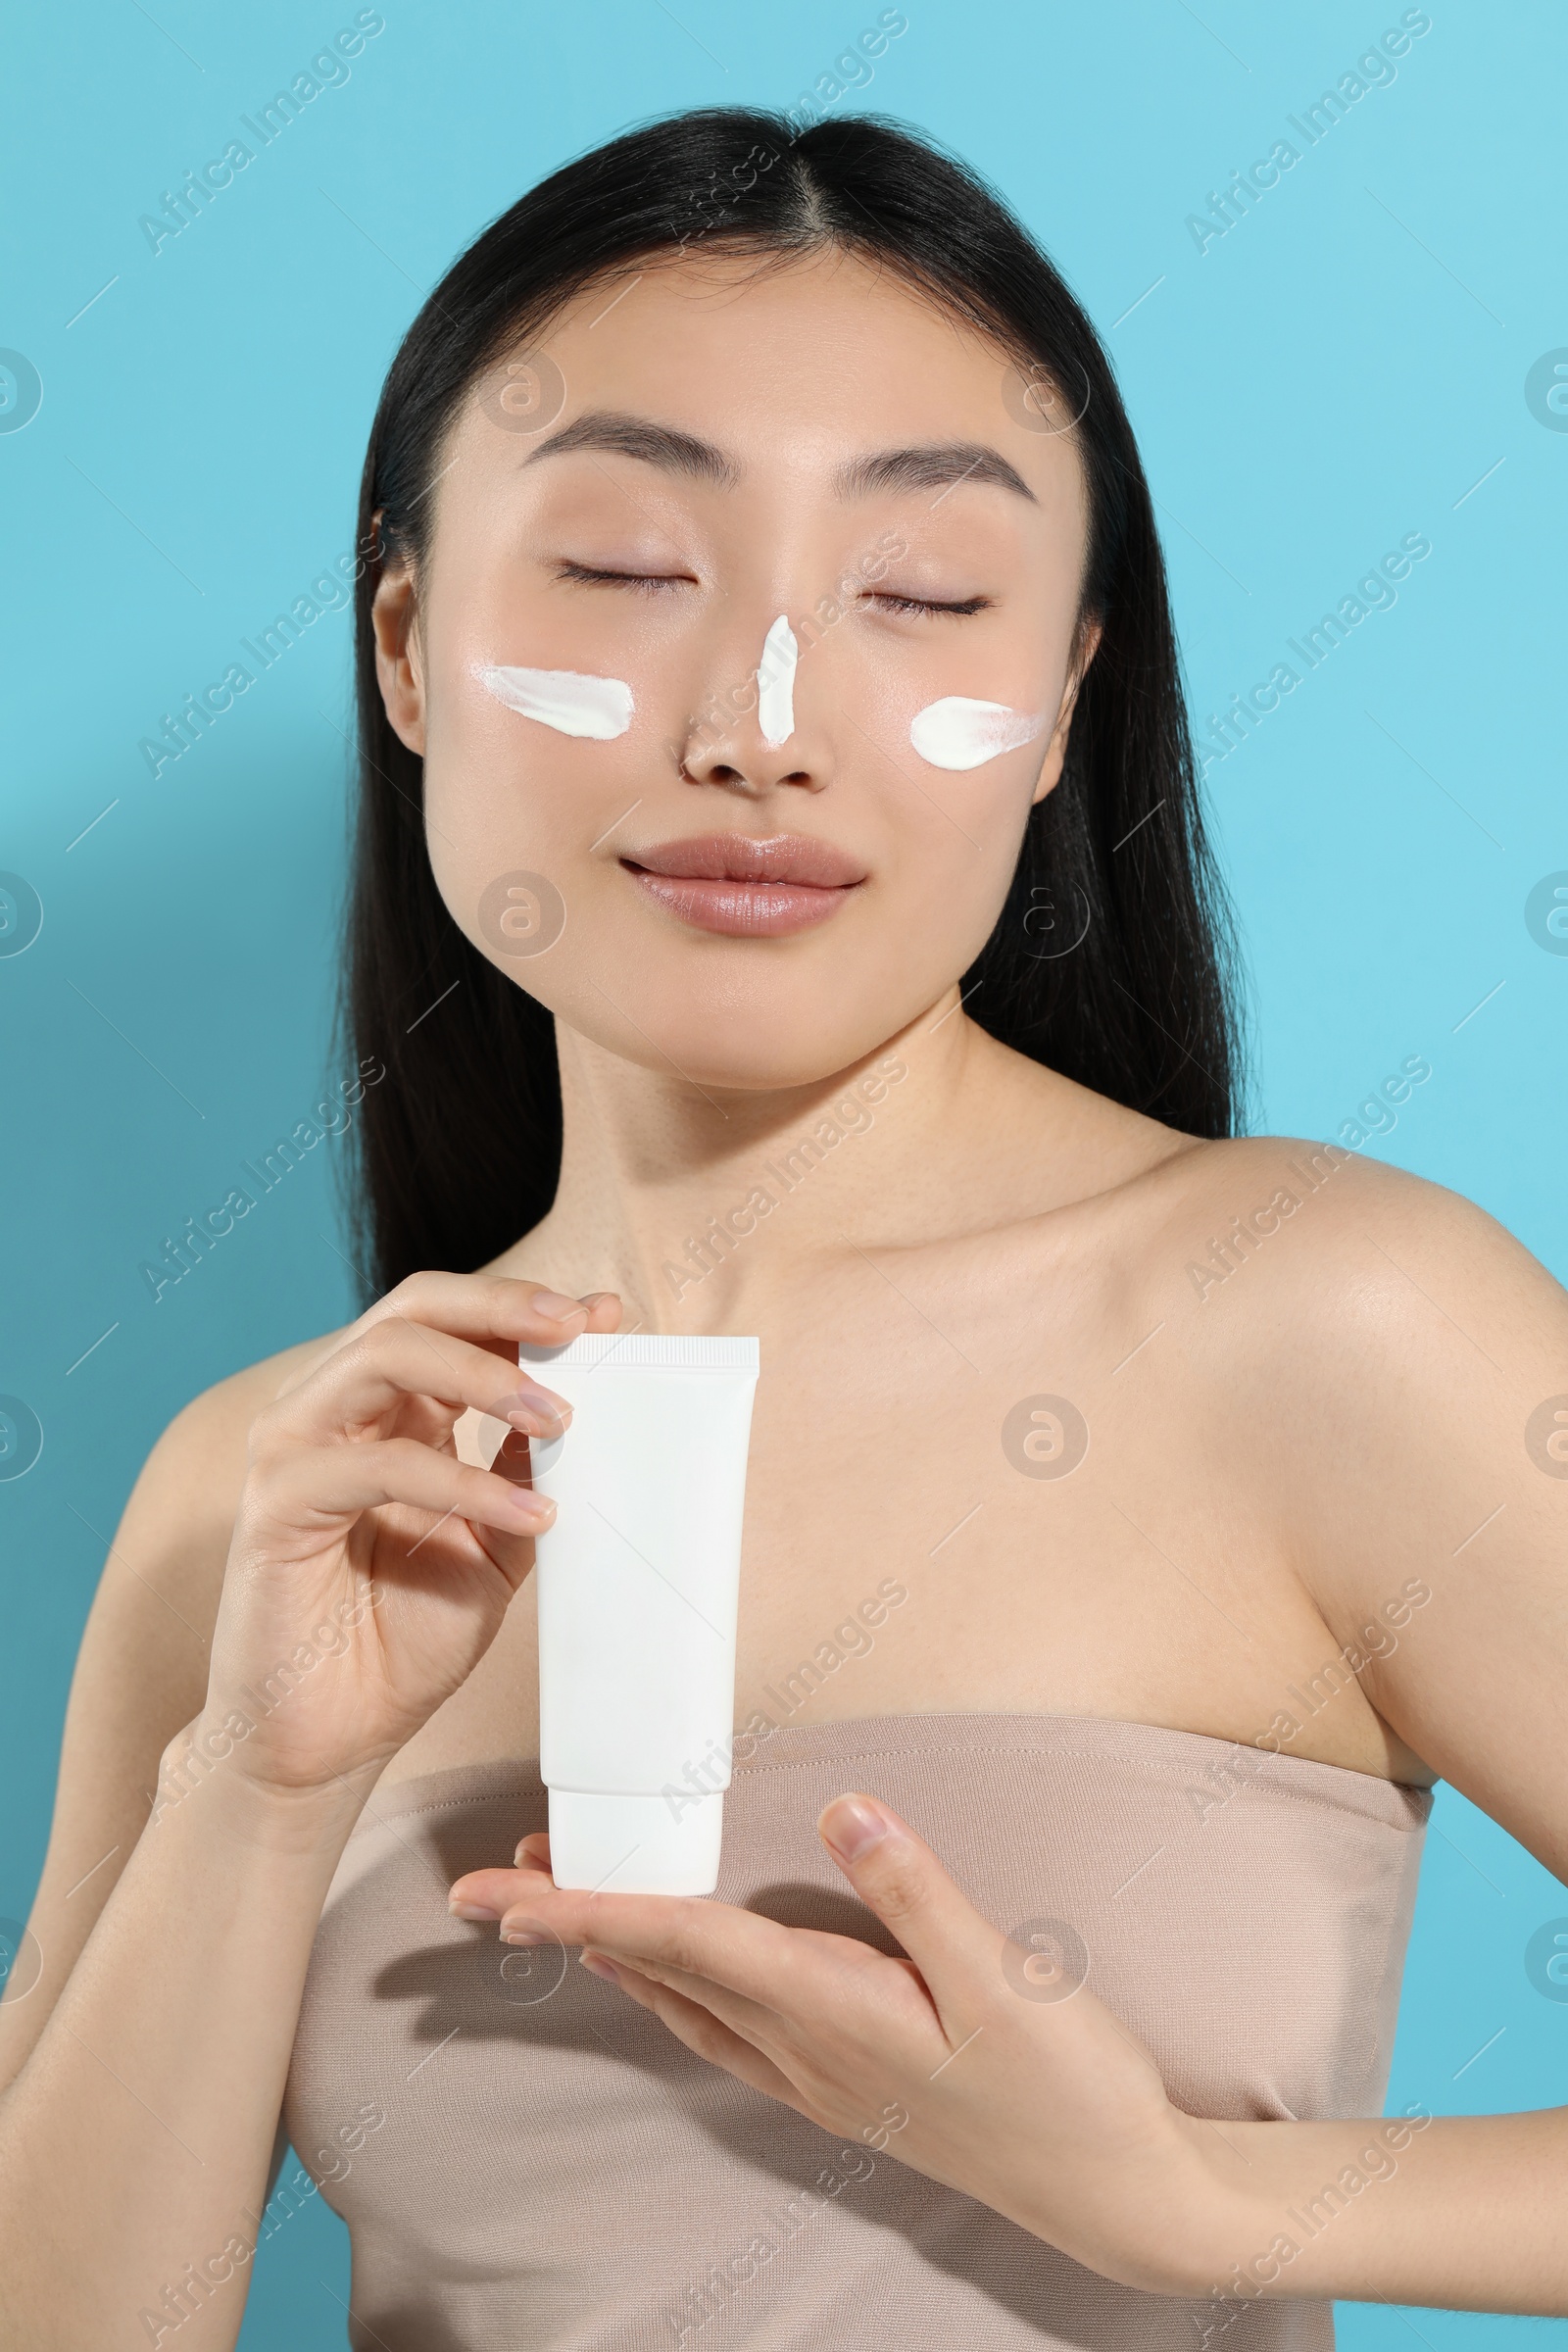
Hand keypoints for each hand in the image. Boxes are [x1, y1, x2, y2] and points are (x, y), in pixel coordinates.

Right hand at [184, 1272, 620, 1803]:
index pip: (449, 1318)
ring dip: (484, 1375)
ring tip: (559, 1418)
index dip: (524, 1306)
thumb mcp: (495, 1541)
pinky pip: (377, 1465)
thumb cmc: (401, 1641)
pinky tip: (526, 1514)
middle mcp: (331, 1411)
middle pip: (412, 1307)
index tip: (604, 1315)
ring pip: (384, 1357)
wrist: (329, 1741)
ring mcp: (295, 1449)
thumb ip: (526, 1466)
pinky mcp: (276, 1506)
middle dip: (503, 1307)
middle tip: (578, 1329)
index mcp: (385, 1409)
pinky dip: (461, 1480)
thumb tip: (581, 1397)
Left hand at [448, 1790, 1225, 2292]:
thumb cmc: (1068, 2084)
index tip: (500, 1892)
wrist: (1118, 2191)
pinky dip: (676, 1989)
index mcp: (829, 2011)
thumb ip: (914, 1891)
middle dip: (569, 1925)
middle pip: (661, 1971)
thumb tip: (840, 1808)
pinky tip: (672, 1973)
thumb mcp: (1003, 1975)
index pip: (680, 1942)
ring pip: (687, 2004)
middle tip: (491, 1884)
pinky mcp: (849, 2082)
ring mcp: (822, 2076)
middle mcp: (805, 2050)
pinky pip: (728, 2028)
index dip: (584, 1907)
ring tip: (557, 1909)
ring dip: (615, 1953)